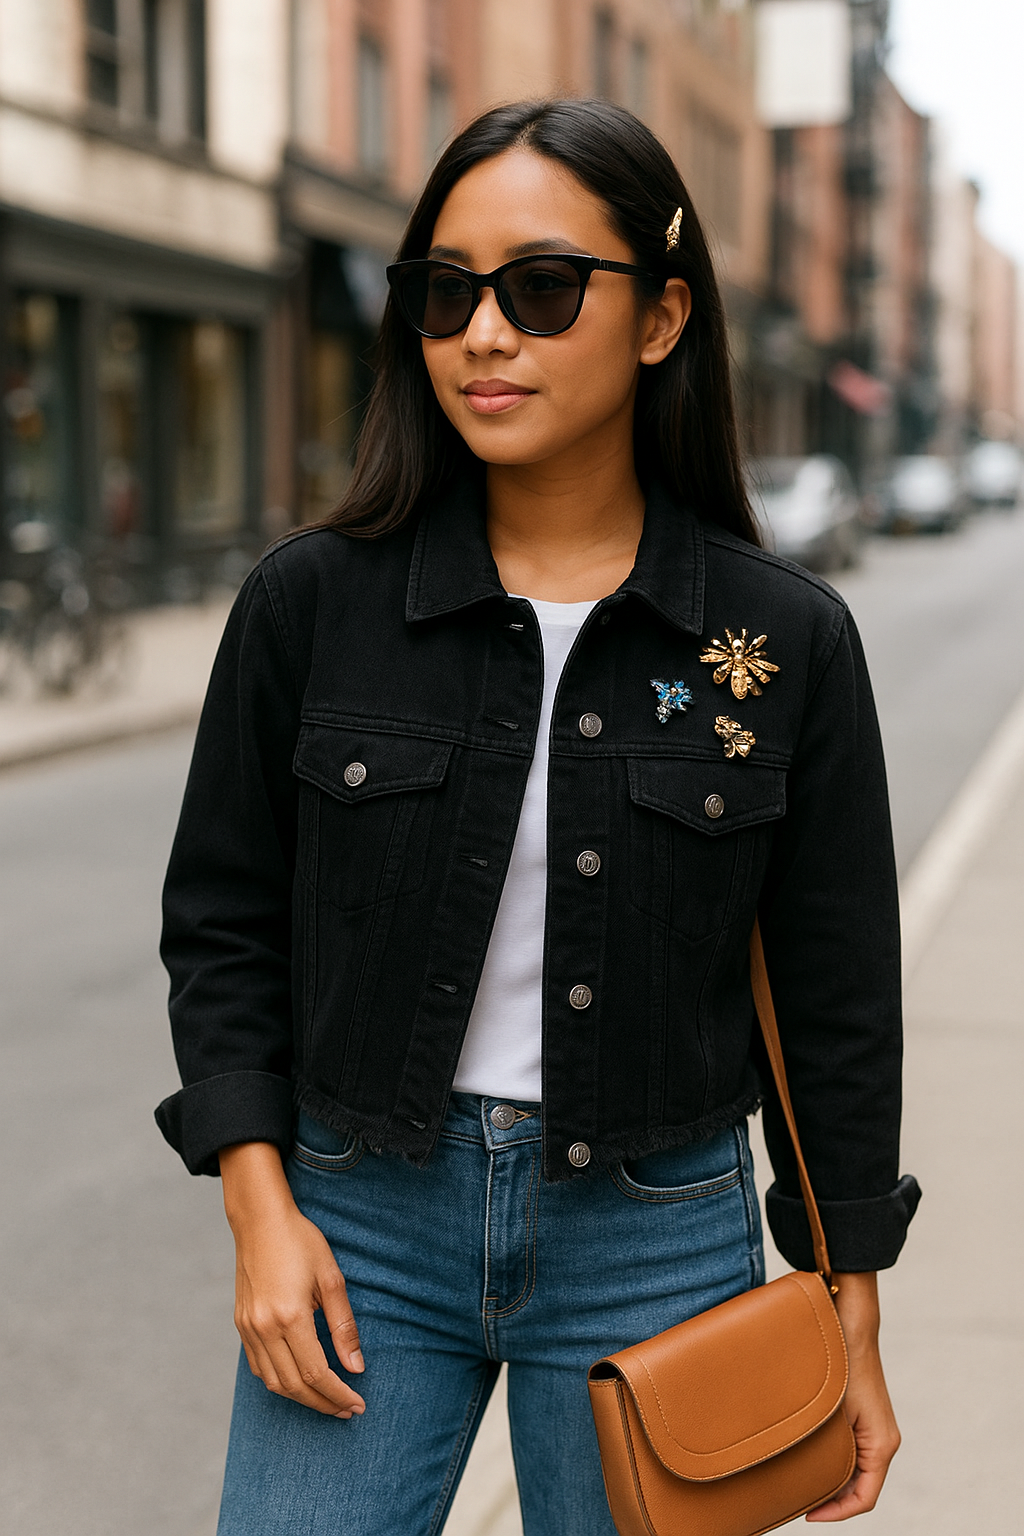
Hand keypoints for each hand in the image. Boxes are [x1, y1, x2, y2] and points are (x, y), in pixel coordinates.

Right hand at [219, 1141, 365, 1418]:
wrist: (260, 1221)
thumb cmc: (301, 1242)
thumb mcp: (331, 1279)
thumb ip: (344, 1326)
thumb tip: (356, 1367)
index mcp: (289, 1316)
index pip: (316, 1373)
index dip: (338, 1394)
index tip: (358, 1404)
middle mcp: (264, 1328)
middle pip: (294, 1385)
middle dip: (323, 1403)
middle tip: (348, 1410)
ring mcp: (248, 1328)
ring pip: (273, 1382)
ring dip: (301, 1398)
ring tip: (328, 1401)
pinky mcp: (241, 1324)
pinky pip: (258, 1367)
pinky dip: (279, 1382)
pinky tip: (299, 1382)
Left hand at [806, 1272, 899, 1520]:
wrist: (851, 1325)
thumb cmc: (843, 1366)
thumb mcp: (833, 1414)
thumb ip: (826, 1449)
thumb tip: (802, 1476)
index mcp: (881, 1446)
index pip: (864, 1500)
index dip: (837, 1514)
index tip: (809, 1516)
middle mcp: (883, 1441)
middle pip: (858, 1488)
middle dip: (830, 1499)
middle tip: (796, 1502)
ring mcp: (874, 1428)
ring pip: (853, 1469)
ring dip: (829, 1478)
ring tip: (797, 1482)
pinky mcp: (864, 1416)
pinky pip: (850, 1449)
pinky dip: (831, 1458)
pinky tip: (805, 1454)